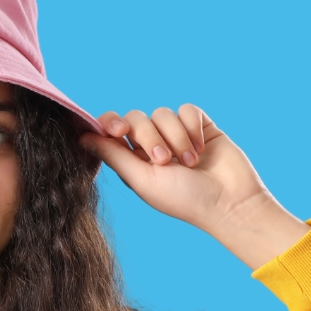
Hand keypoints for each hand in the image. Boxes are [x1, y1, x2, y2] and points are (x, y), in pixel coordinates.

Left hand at [81, 105, 309, 268]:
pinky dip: (191, 127)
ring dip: (175, 137)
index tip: (118, 130)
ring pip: (162, 113)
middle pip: (136, 118)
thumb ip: (112, 155)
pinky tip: (201, 148)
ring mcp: (177, 134)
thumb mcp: (142, 180)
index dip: (111, 123)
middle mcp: (153, 145)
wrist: (229, 201)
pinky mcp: (200, 126)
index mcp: (133, 160)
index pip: (112, 130)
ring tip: (189, 162)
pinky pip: (187, 109)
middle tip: (164, 161)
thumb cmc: (184, 199)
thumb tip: (81, 137)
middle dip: (149, 136)